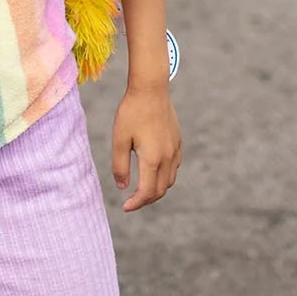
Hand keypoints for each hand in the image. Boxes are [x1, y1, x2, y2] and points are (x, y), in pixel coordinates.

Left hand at [113, 80, 181, 210]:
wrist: (150, 88)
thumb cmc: (131, 112)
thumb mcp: (119, 139)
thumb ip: (120, 166)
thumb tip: (122, 187)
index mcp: (152, 158)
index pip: (147, 192)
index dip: (136, 203)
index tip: (125, 207)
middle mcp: (167, 157)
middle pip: (161, 190)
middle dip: (146, 199)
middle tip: (131, 201)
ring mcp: (175, 149)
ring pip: (170, 180)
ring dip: (157, 189)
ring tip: (142, 188)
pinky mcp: (177, 141)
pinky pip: (174, 166)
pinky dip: (165, 176)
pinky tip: (153, 170)